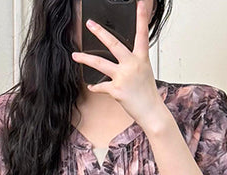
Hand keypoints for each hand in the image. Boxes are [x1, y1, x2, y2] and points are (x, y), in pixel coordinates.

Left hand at [71, 0, 164, 133]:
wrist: (151, 111)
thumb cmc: (147, 93)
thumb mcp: (144, 72)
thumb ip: (133, 62)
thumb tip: (122, 59)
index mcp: (141, 58)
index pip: (142, 34)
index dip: (141, 18)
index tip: (140, 4)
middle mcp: (132, 64)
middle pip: (113, 44)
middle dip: (100, 32)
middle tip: (90, 24)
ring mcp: (123, 76)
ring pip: (100, 64)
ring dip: (85, 59)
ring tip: (75, 55)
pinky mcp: (116, 90)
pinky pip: (101, 86)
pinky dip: (95, 87)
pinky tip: (91, 86)